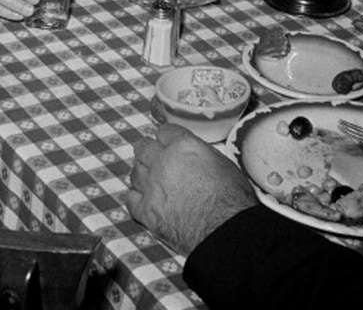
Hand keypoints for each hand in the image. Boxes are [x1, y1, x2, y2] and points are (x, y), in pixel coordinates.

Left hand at [127, 124, 256, 255]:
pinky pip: (130, 199)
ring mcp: (151, 186)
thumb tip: (194, 156)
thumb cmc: (231, 199)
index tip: (169, 143)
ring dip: (142, 175)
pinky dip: (136, 198)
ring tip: (151, 181)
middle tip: (155, 159)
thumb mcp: (222, 164)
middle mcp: (163, 161)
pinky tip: (144, 201)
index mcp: (183, 146)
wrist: (225, 231)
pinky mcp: (146, 210)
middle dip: (149, 151)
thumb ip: (201, 154)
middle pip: (143, 147)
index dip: (168, 138)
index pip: (165, 131)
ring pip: (134, 172)